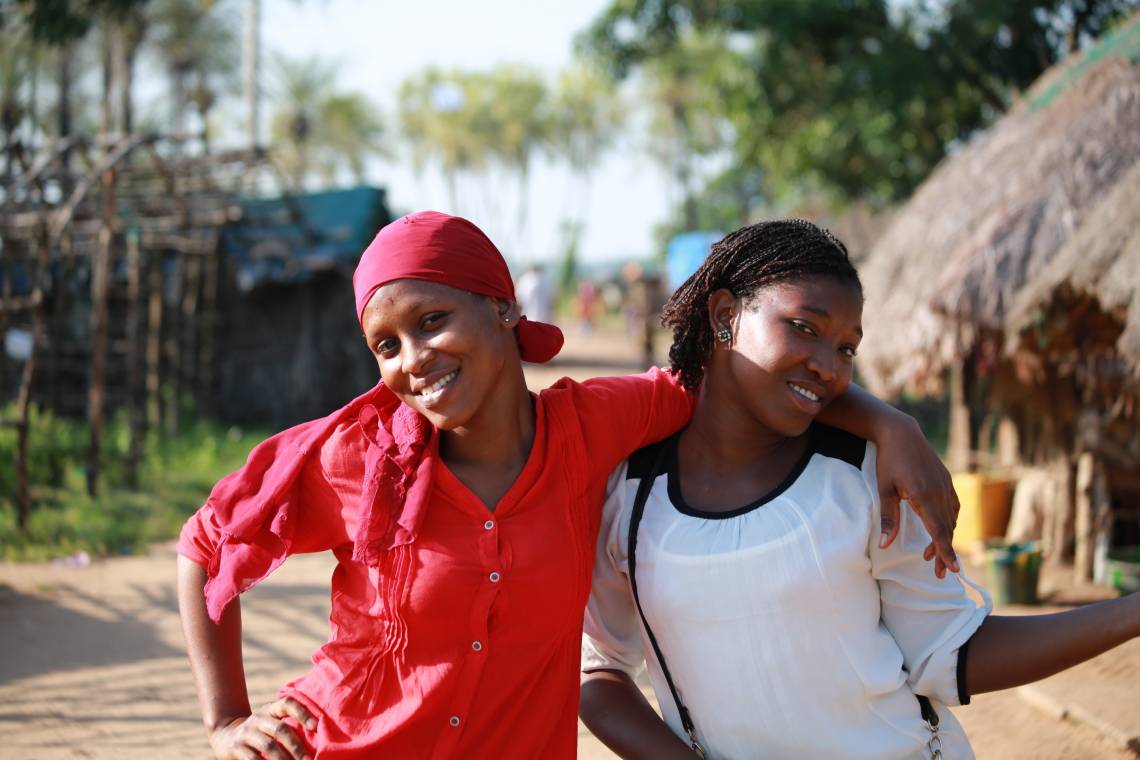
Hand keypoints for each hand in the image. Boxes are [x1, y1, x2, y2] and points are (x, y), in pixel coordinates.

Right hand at [210, 698, 315, 759]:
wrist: (225, 736)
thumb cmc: (259, 731)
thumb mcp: (270, 722)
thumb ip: (288, 726)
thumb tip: (317, 739)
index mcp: (270, 709)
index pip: (288, 704)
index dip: (302, 713)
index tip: (316, 726)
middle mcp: (258, 718)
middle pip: (280, 729)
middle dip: (296, 746)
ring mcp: (246, 733)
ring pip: (268, 746)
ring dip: (284, 759)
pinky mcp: (236, 748)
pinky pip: (253, 759)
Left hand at [875, 414, 959, 577]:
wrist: (901, 433)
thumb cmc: (888, 461)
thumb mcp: (884, 489)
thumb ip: (888, 518)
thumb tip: (885, 545)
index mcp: (924, 496)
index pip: (938, 531)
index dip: (945, 552)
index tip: (952, 570)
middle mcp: (940, 492)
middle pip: (947, 529)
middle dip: (944, 552)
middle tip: (939, 573)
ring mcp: (946, 485)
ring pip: (951, 519)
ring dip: (944, 538)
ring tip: (931, 555)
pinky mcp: (946, 481)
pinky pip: (953, 507)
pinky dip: (949, 522)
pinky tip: (941, 529)